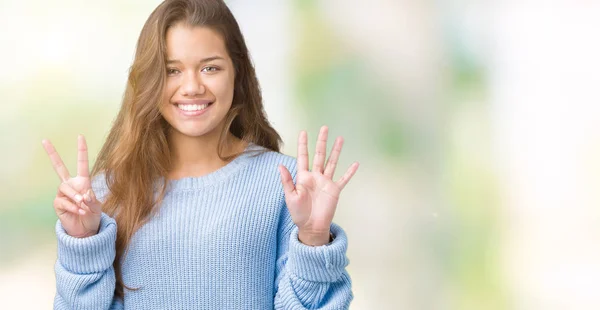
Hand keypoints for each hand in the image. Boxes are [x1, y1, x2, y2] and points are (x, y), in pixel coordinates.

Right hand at [42, 135, 101, 237]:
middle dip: (52, 154)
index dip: (81, 150)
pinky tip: (80, 211)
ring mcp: (63, 193)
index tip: (80, 136)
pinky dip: (74, 207)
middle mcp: (71, 184)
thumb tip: (84, 194)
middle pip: (59, 167)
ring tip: (84, 205)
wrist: (85, 229)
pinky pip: (64, 201)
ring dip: (76, 197)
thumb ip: (92, 199)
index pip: (82, 164)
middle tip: (45, 140)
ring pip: (66, 188)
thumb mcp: (97, 206)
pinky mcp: (58, 203)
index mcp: (83, 181)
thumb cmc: (92, 215)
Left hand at [278, 126, 358, 245]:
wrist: (311, 226)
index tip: (303, 132)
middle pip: (319, 155)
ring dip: (336, 151)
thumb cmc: (298, 213)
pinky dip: (350, 172)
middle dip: (322, 141)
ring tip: (340, 138)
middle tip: (324, 128)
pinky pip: (343, 179)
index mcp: (303, 177)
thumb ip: (287, 181)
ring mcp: (326, 182)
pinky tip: (356, 163)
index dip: (303, 145)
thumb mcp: (290, 196)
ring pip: (332, 162)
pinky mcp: (335, 190)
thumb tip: (280, 165)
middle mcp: (316, 176)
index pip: (303, 157)